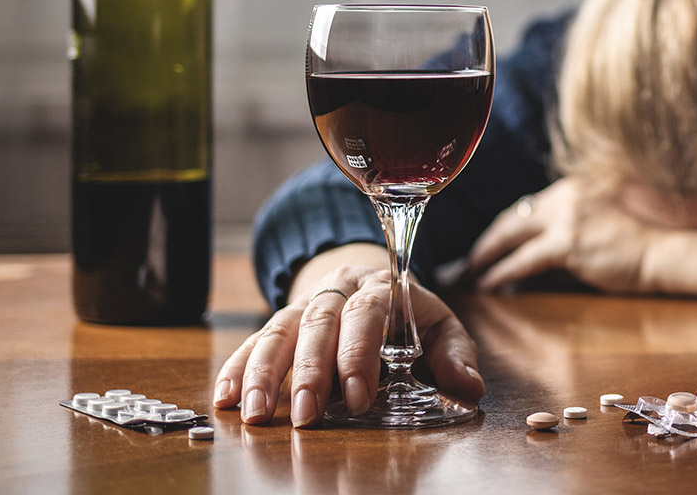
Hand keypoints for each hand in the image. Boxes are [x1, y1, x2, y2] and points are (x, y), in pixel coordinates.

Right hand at [213, 243, 484, 427]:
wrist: (372, 282)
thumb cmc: (410, 317)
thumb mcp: (441, 328)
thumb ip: (455, 355)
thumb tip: (469, 386)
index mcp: (383, 287)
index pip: (369, 313)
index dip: (360, 352)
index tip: (360, 396)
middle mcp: (339, 290)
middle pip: (319, 323)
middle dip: (311, 371)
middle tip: (307, 415)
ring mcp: (305, 304)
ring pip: (279, 330)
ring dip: (264, 373)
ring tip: (256, 413)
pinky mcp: (281, 321)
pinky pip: (254, 340)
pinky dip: (237, 368)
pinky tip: (226, 397)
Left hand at [467, 178, 696, 295]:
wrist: (665, 252)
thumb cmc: (637, 246)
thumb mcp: (597, 225)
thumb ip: (564, 232)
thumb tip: (527, 259)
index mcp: (571, 189)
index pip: (525, 208)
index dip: (502, 230)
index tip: (484, 246)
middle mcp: (564, 195)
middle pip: (510, 218)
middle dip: (483, 242)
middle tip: (461, 262)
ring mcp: (566, 217)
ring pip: (510, 236)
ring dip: (484, 257)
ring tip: (467, 275)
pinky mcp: (569, 242)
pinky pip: (524, 260)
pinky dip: (502, 273)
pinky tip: (488, 284)